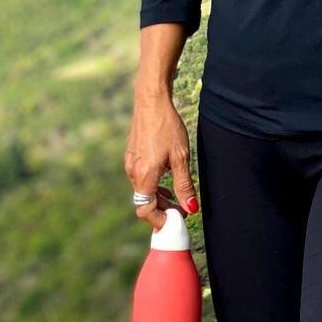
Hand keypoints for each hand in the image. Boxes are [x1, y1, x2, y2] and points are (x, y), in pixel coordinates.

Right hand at [124, 85, 199, 231]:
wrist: (151, 101)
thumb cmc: (167, 127)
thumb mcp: (181, 157)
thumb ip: (184, 185)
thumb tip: (191, 208)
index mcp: (144, 176)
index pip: (146, 211)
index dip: (160, 220)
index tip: (175, 220)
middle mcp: (133, 172)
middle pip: (145, 202)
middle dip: (163, 209)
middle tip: (182, 209)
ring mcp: (131, 163)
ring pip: (143, 190)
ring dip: (158, 196)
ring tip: (177, 195)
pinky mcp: (132, 156)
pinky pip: (141, 178)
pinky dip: (153, 184)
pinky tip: (166, 177)